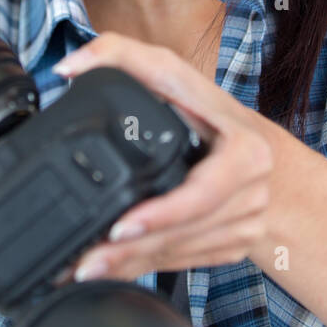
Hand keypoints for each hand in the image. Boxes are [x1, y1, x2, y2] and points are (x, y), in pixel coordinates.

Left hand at [51, 32, 278, 282]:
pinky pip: (187, 264)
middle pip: (186, 232)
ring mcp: (247, 225)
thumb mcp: (172, 73)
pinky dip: (147, 268)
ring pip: (184, 254)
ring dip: (134, 265)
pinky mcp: (234, 247)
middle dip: (134, 250)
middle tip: (89, 259)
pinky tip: (115, 272)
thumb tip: (70, 66)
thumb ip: (120, 55)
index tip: (121, 225)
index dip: (162, 213)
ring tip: (89, 270)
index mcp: (246, 152)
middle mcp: (252, 192)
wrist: (257, 149)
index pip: (202, 192)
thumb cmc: (208, 110)